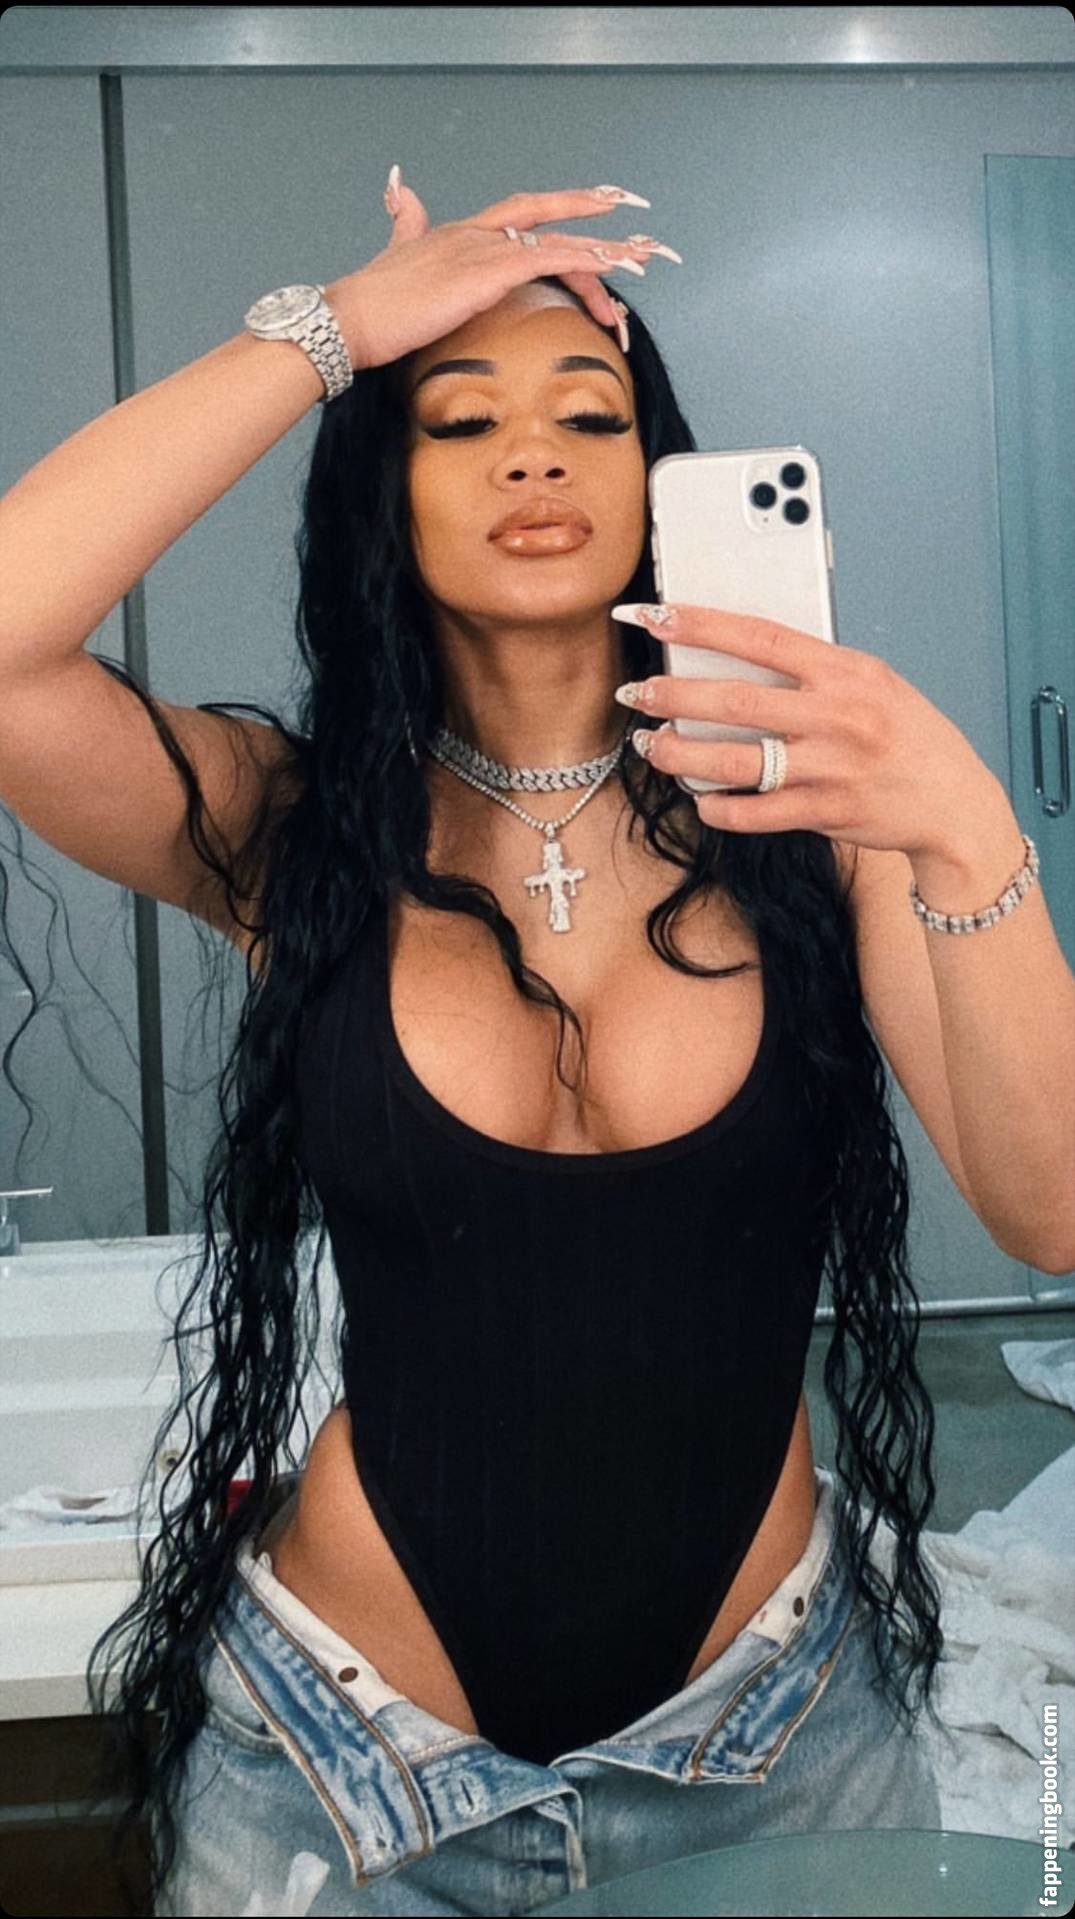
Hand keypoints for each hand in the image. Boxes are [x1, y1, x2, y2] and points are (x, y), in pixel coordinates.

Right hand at [324, 178, 654, 371]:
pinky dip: (585, 262)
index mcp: (460, 234)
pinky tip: (610, 268)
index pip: (520, 214)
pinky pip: (548, 260)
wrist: (351, 320)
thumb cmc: (371, 306)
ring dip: (603, 251)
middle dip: (593, 217)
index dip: (559, 209)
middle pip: (545, 217)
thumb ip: (405, 224)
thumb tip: (401, 190)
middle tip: (635, 231)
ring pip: (557, 242)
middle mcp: (475, 234)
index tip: (595, 209)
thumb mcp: (396, 258)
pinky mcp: (486, 273)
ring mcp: (482, 250)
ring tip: (641, 258)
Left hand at [611, 603, 1004, 859]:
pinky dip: (720, 808)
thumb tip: (741, 657)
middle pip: (735, 700)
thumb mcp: (873, 682)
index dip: (701, 625)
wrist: (953, 800)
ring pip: (735, 760)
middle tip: (636, 692)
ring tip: (653, 747)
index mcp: (845, 671)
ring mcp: (829, 766)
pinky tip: (700, 799)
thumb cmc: (908, 737)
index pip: (760, 637)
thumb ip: (815, 669)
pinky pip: (756, 812)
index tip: (656, 615)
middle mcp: (835, 716)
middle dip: (674, 695)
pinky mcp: (825, 811)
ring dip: (682, 755)